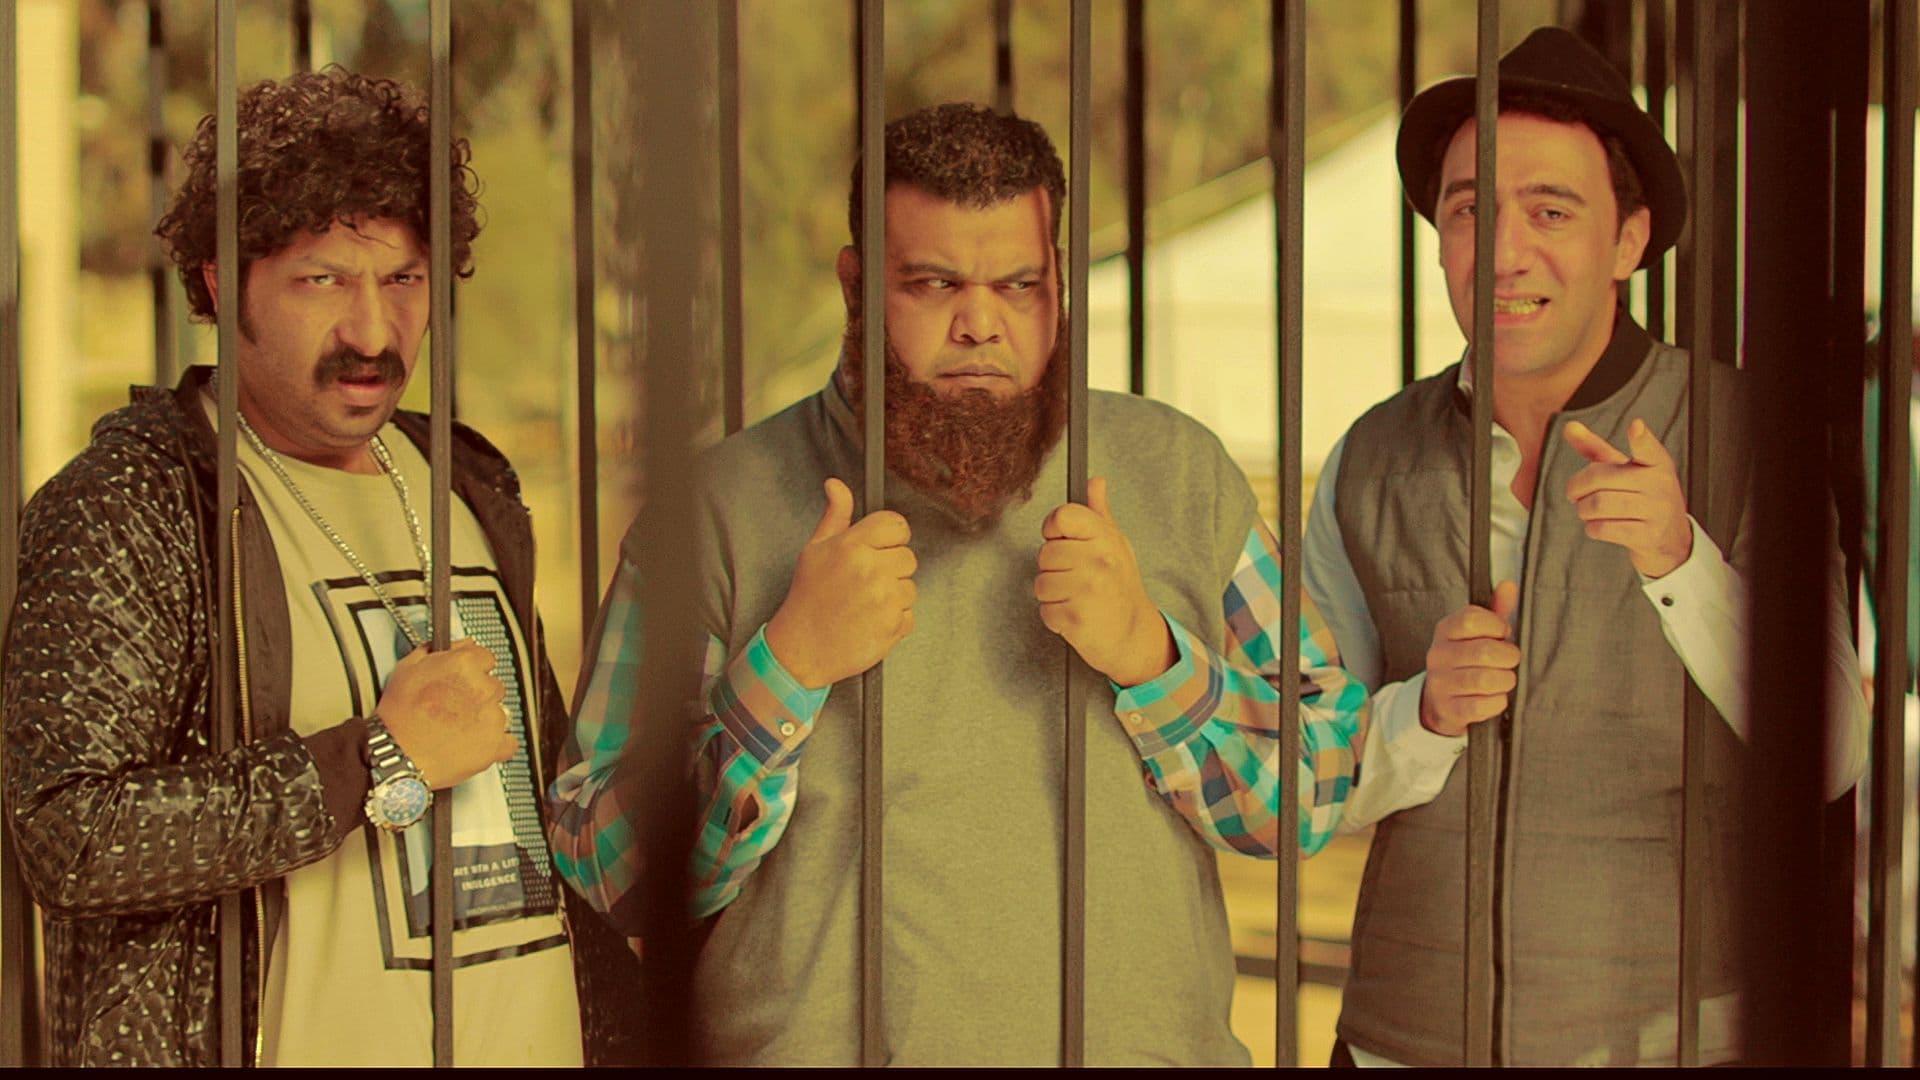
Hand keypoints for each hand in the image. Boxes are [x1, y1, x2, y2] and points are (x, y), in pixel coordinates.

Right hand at [374, 638, 516, 789]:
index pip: (486, 658)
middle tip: (455, 707)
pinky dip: (496, 744)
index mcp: (464, 665)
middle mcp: (483, 688)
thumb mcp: (407, 669)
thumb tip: (453, 645)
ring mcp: (492, 716)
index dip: (473, 670)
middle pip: (494, 686)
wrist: (397, 755)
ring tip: (458, 728)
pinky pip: (508, 742)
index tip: (464, 680)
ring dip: (484, 718)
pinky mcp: (495, 743)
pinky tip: (475, 744)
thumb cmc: (398, 716)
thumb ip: (435, 651)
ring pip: (500, 712)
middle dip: (478, 695)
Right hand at [764, 477, 917, 688]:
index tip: (879, 548)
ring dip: (893, 596)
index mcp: (852, 546)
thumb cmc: (807, 599)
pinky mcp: (894, 624)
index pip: (896, 525)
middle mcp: (871, 569)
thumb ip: (835, 515)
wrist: (801, 648)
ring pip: (910, 586)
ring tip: (864, 603)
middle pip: (908, 556)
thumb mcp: (815, 550)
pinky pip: (909, 614)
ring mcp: (885, 598)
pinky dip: (894, 620)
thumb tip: (836, 485)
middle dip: (890, 568)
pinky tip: (869, 620)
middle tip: (864, 582)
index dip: (890, 537)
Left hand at [1034, 476, 1175, 686]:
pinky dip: (1056, 618)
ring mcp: (1087, 590)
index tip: (1062, 540)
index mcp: (1104, 538)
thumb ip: (1099, 513)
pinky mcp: (1076, 618)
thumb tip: (1095, 481)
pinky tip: (1077, 615)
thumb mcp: (1116, 545)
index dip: (1054, 529)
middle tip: (1077, 579)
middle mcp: (1098, 561)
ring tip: (1078, 598)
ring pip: (1041, 583)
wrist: (1134, 635)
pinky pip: (1045, 611)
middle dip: (1055, 568)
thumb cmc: (1121, 588)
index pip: (1062, 516)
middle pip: (1045, 553)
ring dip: (1054, 595)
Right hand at [1418, 581, 1520, 737]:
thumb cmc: (1467, 660)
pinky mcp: (1449, 709)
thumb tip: (1508, 585)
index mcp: (1445, 630)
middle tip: (1509, 660)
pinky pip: (1482, 706)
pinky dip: (1497, 702)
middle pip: (1484, 651)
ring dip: (1505, 680)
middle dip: (1508, 657)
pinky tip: (1494, 697)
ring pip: (1485, 679)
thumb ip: (1495, 610)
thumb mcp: (1478, 633)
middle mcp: (1438, 655)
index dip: (1496, 626)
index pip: (1471, 619)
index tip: (1502, 634)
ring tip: (1504, 679)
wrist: (1441, 700)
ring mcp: (1440, 683)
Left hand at [1563, 418, 1692, 578]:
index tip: (1635, 426)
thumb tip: (1569, 426)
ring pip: (1598, 504)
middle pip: (1599, 478)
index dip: (1640, 437)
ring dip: (1582, 509)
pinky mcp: (1648, 536)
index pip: (1648, 448)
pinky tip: (1596, 525)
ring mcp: (1657, 511)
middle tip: (1573, 494)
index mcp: (1657, 463)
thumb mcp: (1624, 470)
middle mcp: (1660, 484)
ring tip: (1585, 509)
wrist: (1670, 538)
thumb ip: (1596, 449)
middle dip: (1576, 487)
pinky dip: (1591, 527)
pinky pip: (1603, 528)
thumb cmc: (1639, 495)